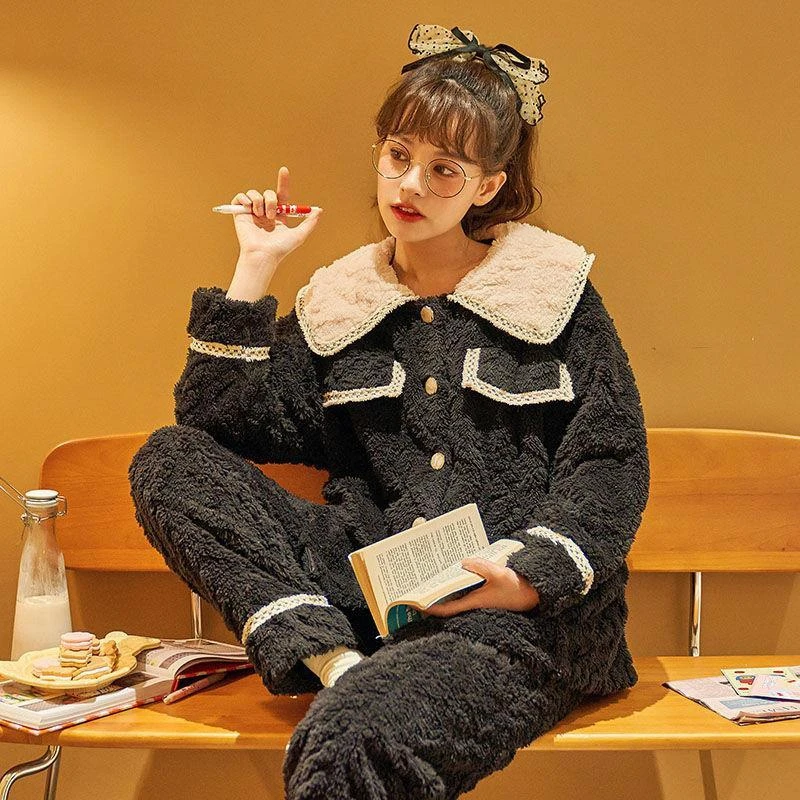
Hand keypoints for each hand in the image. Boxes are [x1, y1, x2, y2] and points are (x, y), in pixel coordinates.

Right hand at [231, 166, 322, 266]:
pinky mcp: (240, 213)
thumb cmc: (281, 248)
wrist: (263, 254)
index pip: (281, 194)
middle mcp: (265, 212)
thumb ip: (310, 222)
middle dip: (271, 200)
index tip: (284, 170)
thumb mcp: (300, 235)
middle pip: (268, 193)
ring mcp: (252, 212)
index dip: (283, 181)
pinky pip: (240, 197)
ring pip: (254, 193)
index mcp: (278, 215)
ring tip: (260, 215)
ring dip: (259, 202)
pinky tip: (249, 210)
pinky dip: (244, 199)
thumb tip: (319, 210)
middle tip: (272, 215)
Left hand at [422, 558, 540, 616]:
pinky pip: (464, 590)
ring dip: (444, 589)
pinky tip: (453, 572)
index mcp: (474, 602)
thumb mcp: (500, 574)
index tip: (416, 603)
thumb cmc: (516, 588)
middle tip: (418, 586)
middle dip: (433, 596)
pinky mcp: (483, 595)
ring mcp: (477, 600)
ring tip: (430, 578)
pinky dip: (456, 583)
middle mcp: (473, 603)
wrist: (533, 594)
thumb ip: (482, 567)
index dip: (430, 608)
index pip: (446, 609)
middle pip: (447, 602)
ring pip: (455, 596)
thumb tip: (464, 562)